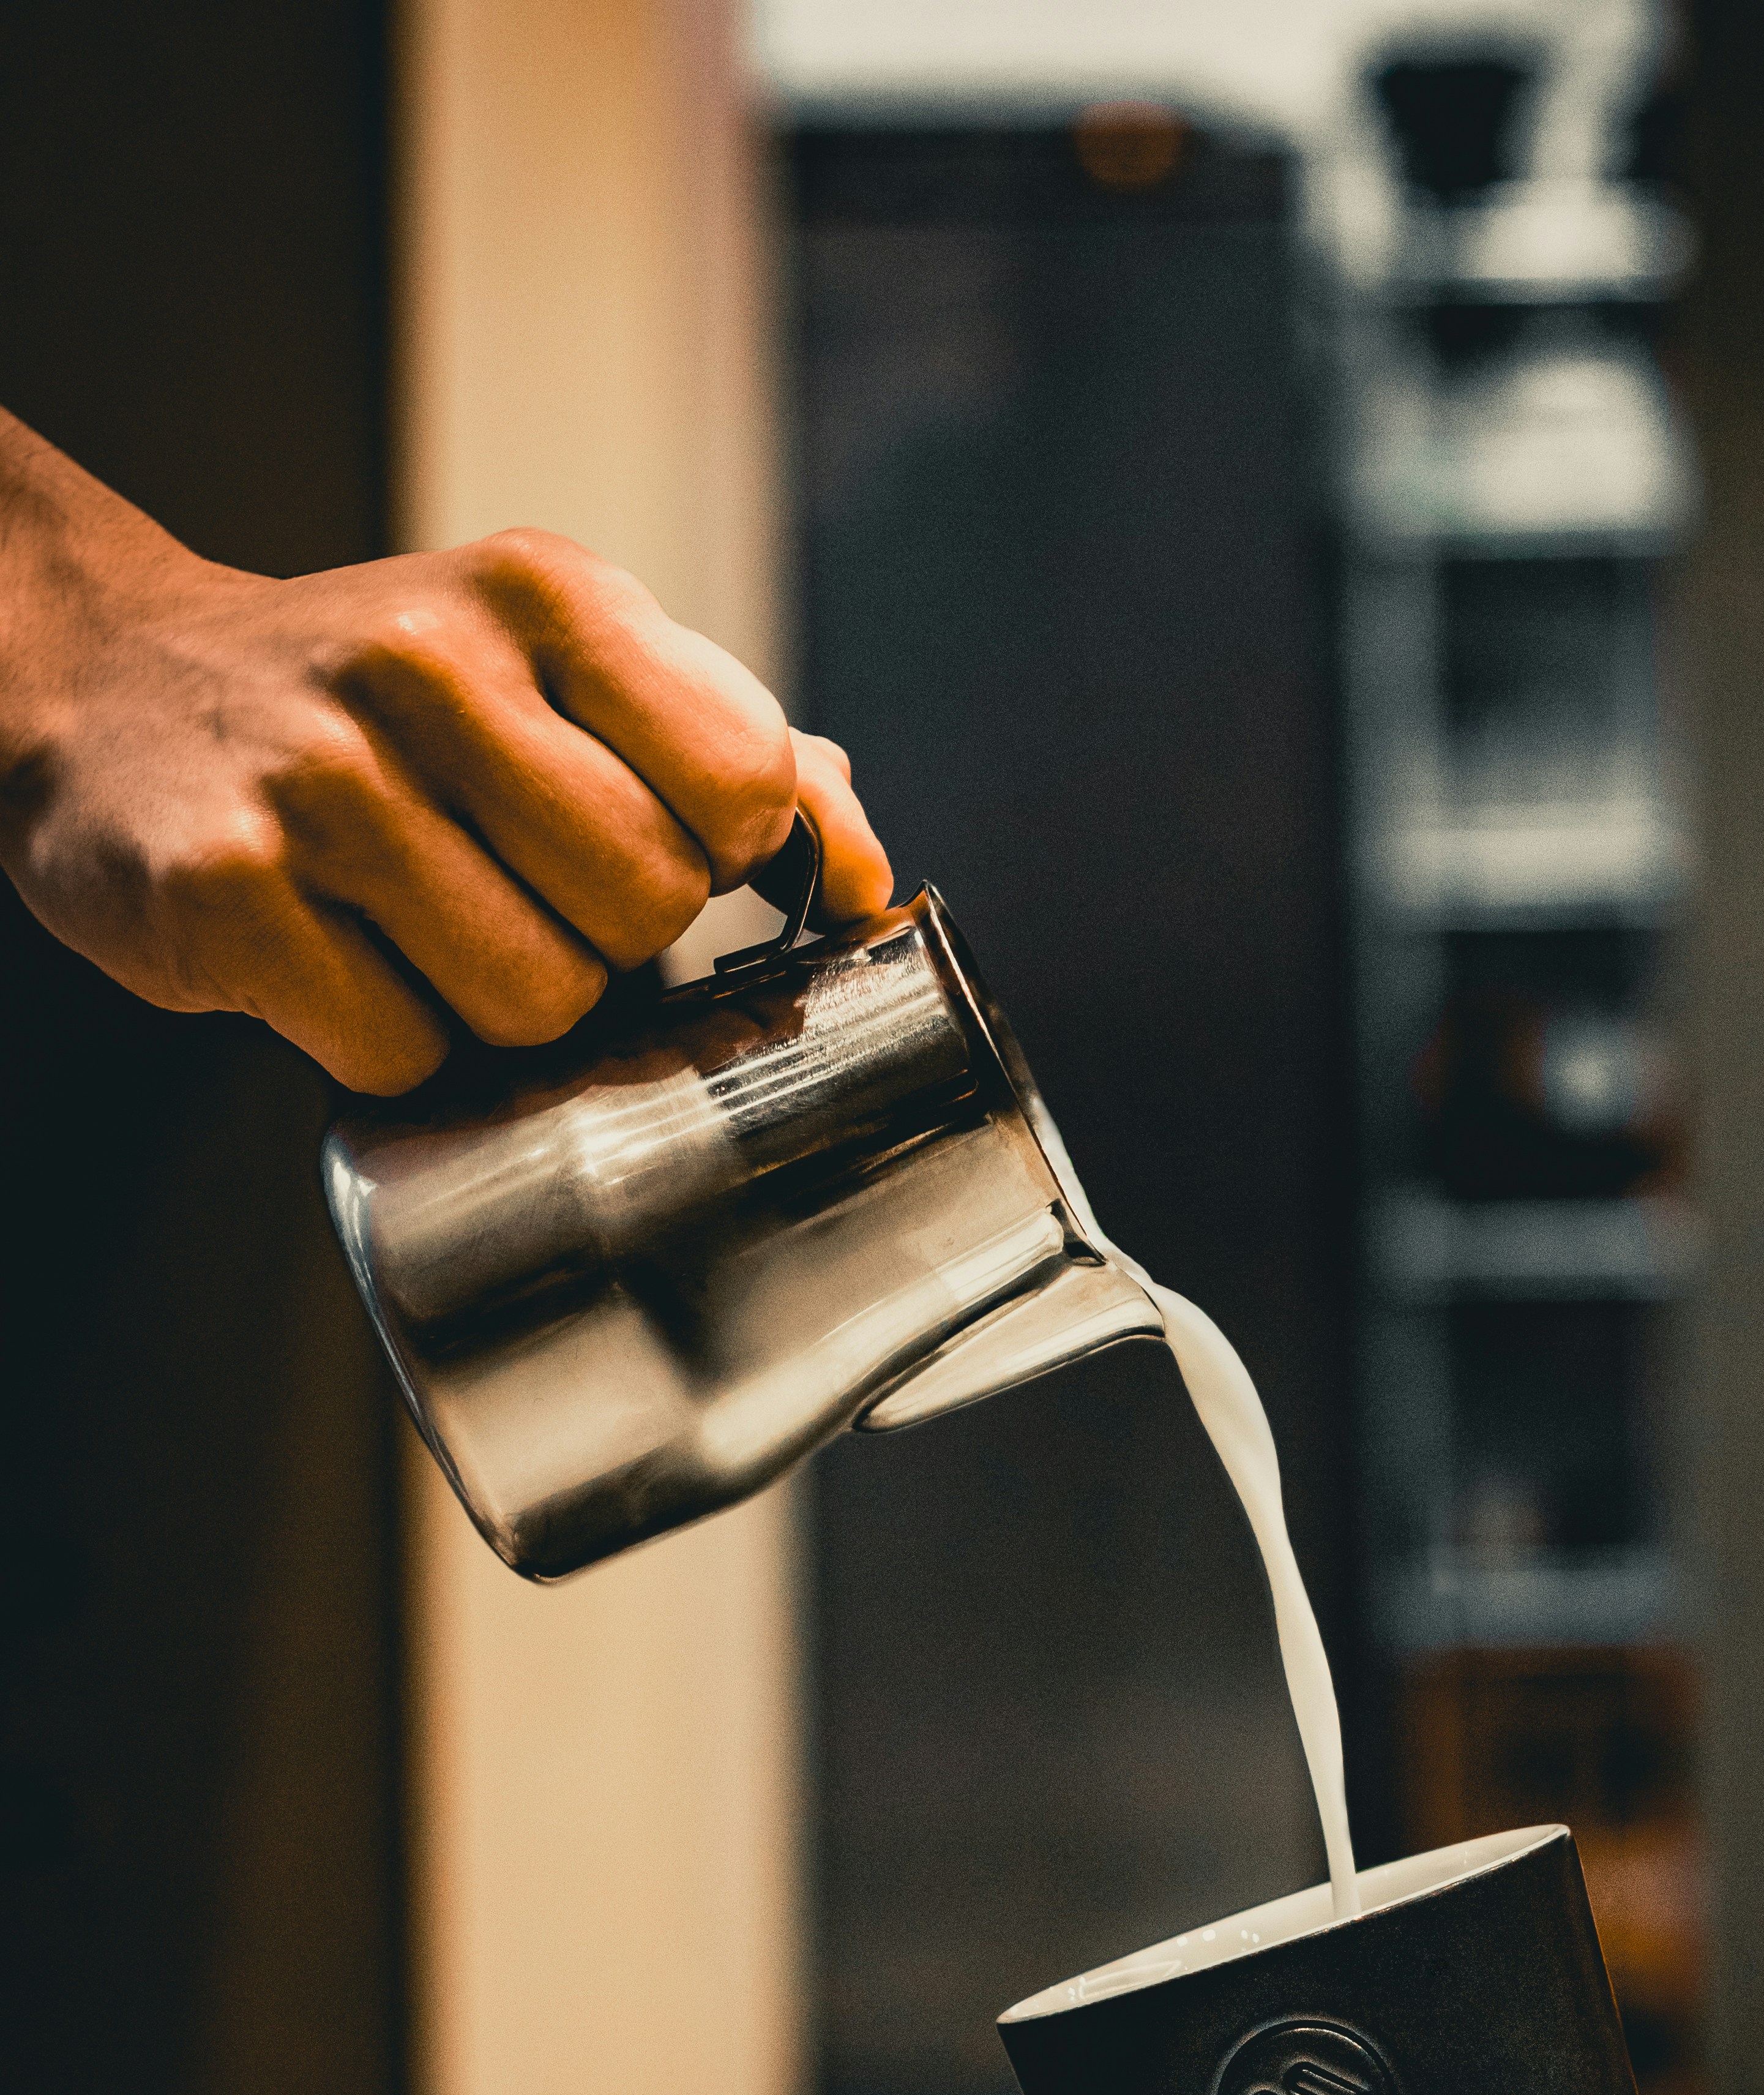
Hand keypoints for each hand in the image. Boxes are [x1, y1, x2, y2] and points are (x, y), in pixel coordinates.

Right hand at [0, 411, 890, 1090]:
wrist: (119, 689)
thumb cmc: (386, 706)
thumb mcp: (562, 667)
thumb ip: (733, 750)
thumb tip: (862, 860)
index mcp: (545, 593)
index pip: (745, 782)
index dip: (711, 849)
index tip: (640, 833)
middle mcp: (426, 663)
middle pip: (646, 906)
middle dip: (602, 936)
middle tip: (508, 886)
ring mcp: (316, 778)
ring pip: (537, 998)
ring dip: (495, 1001)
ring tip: (415, 920)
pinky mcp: (223, 892)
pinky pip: (403, 1050)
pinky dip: (387, 1040)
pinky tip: (335, 956)